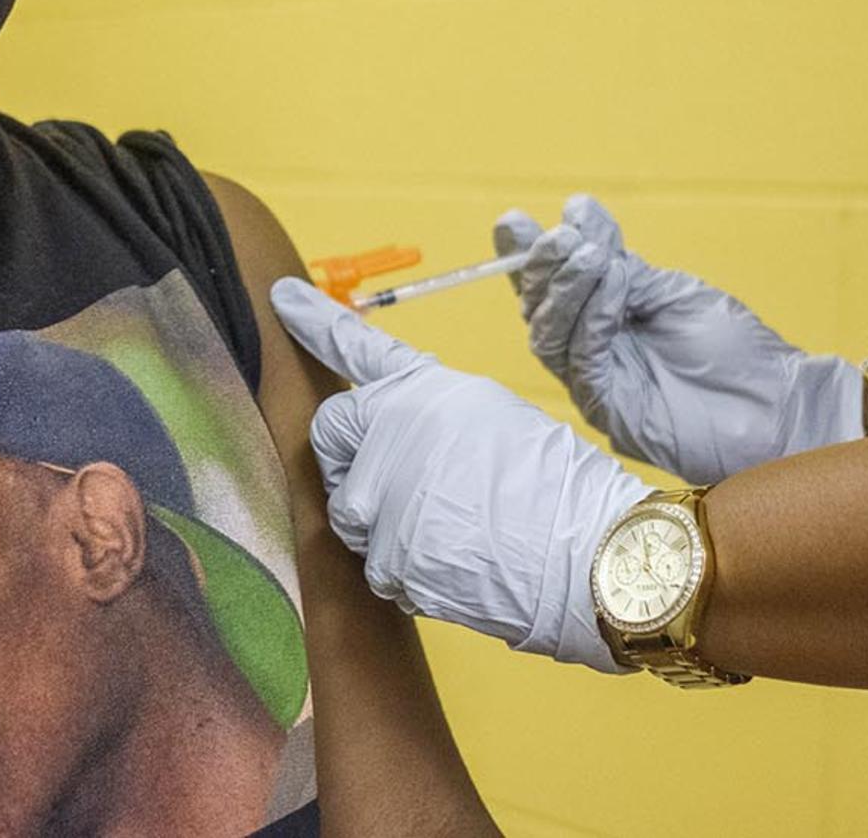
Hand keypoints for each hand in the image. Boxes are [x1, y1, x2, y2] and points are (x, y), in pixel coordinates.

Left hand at [271, 277, 652, 672]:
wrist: (586, 550)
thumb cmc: (554, 481)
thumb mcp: (490, 413)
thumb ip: (426, 412)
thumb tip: (393, 431)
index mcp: (419, 390)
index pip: (353, 347)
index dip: (315, 320)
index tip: (282, 298)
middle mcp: (387, 437)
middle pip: (331, 439)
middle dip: (352, 457)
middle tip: (406, 479)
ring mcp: (380, 503)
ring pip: (349, 511)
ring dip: (384, 521)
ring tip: (452, 526)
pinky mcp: (386, 563)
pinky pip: (377, 565)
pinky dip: (409, 569)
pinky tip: (459, 562)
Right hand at [495, 195, 861, 482]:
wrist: (778, 403)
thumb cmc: (734, 350)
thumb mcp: (671, 291)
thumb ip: (620, 265)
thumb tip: (576, 214)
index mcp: (603, 320)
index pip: (550, 287)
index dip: (525, 256)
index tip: (512, 222)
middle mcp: (590, 352)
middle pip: (540, 310)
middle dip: (543, 268)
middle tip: (560, 235)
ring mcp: (597, 384)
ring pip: (551, 336)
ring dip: (566, 290)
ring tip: (588, 256)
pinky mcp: (610, 411)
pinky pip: (584, 361)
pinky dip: (593, 318)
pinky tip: (614, 287)